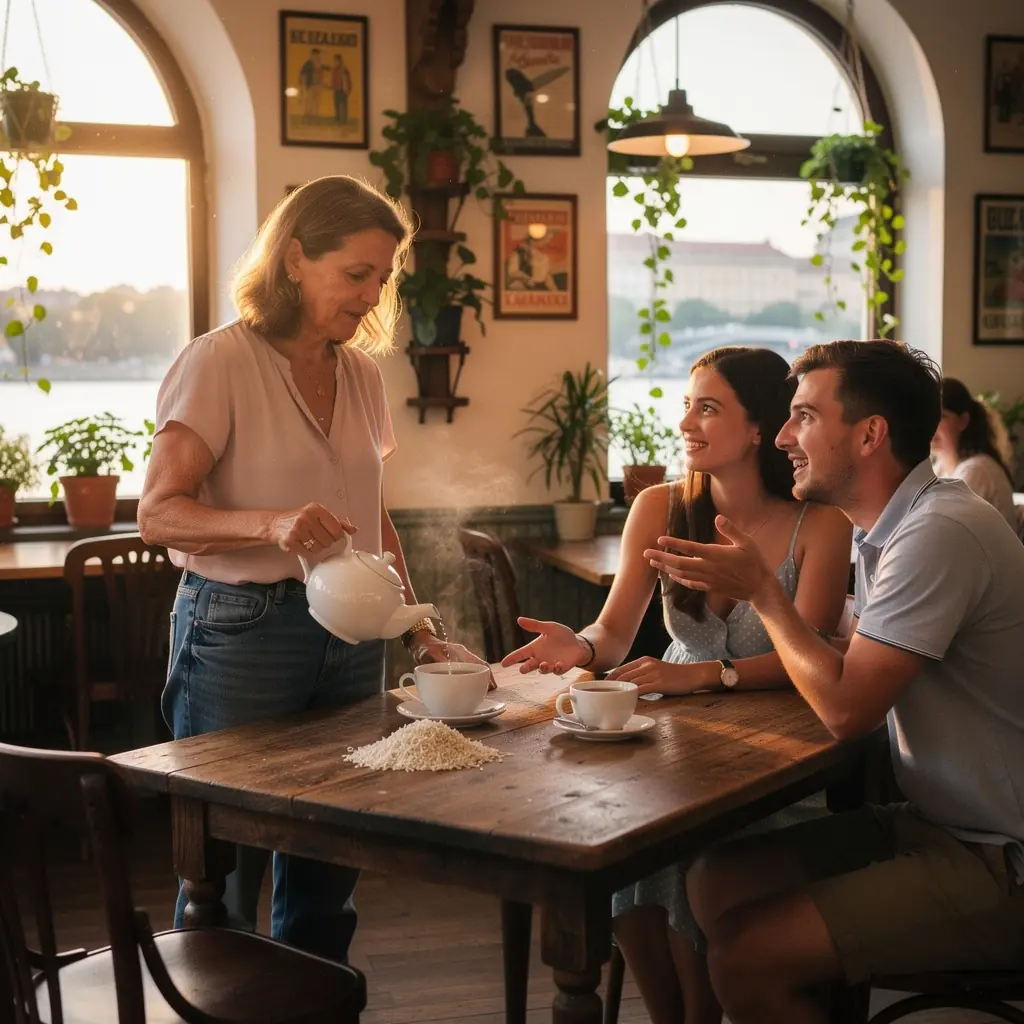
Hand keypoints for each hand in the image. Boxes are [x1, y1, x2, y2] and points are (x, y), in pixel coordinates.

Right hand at [270, 502, 355, 554]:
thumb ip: (337, 522)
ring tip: (308, 540)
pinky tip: (302, 545)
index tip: (332, 534)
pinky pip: (308, 553)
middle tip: (316, 536)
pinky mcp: (290, 541)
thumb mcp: (319, 515)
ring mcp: (297, 529)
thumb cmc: (299, 519)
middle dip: (325, 541)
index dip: (337, 534)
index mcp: (316, 509)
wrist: (277, 524)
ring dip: (316, 548)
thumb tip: (352, 529)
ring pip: (319, 548)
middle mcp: (306, 517)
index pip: (337, 528)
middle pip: (329, 540)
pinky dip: (306, 552)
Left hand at [412, 637, 496, 689]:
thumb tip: (448, 670)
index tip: (490, 684)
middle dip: (488, 678)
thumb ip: (438, 661)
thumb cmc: (424, 647)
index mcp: (459, 651)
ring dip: (482, 679)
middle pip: (480, 666)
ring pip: (476, 669)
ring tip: (486, 691)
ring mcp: (460, 659)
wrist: (419, 642)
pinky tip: (473, 688)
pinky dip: (473, 679)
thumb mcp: (429, 654)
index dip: (485, 673)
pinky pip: (468, 671)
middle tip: (491, 691)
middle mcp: (462, 655)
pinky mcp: (456, 664)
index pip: (477, 662)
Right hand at [500, 617, 589, 674]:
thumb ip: (534, 625)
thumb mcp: (549, 627)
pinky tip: (558, 664)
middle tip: (522, 669)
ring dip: (542, 668)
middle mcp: (540, 658)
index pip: (520, 654)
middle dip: (525, 668)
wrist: (578, 643)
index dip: (511, 658)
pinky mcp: (561, 668)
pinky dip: (556, 668)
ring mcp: (550, 664)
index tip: (503, 663)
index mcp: (535, 648)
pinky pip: (556, 671)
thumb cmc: (562, 635)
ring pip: (542, 670)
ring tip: (543, 664)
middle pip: (529, 666)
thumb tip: (519, 619)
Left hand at [606, 657, 713, 695]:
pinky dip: (631, 697)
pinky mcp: (659, 683)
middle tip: (600, 697)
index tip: (599, 689)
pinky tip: (625, 704)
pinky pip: (641, 690)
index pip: (620, 670)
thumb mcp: (655, 670)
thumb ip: (641, 676)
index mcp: (643, 661)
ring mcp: (653, 673)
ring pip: (629, 683)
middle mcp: (646, 665)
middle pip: (622, 677)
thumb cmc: (674, 676)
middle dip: (609, 687)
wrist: (693, 674)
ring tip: (609, 702)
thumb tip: (626, 687)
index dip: (608, 680)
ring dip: (618, 693)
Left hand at [644, 516, 773, 606]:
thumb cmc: (755, 562)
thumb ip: (731, 530)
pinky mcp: (710, 587)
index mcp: (716, 554)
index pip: (690, 548)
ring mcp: (708, 579)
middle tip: (645, 554)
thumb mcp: (747, 542)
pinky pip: (690, 584)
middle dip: (661, 558)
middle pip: (679, 563)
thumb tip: (718, 517)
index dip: (673, 543)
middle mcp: (708, 568)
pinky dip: (678, 579)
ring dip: (665, 569)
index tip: (659, 539)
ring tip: (652, 563)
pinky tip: (671, 575)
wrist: (760, 587)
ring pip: (681, 574)